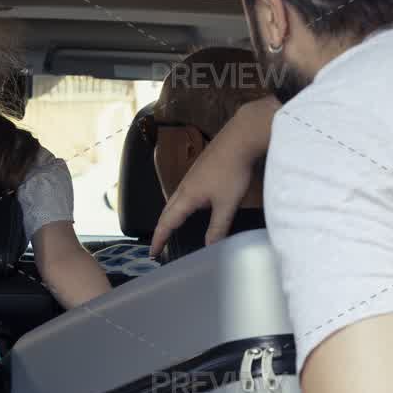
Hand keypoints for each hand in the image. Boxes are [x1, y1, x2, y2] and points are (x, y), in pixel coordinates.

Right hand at [149, 96, 279, 258]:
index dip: (160, 239)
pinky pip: (182, 193)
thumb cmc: (233, 171)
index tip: (153, 253)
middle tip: (158, 244)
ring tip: (170, 228)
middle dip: (161, 229)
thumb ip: (218, 227)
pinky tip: (190, 206)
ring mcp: (191, 177)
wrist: (239, 139)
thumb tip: (209, 247)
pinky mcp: (199, 171)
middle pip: (166, 211)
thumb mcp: (227, 204)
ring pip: (174, 201)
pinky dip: (179, 205)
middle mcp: (184, 187)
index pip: (168, 223)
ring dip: (169, 216)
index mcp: (187, 197)